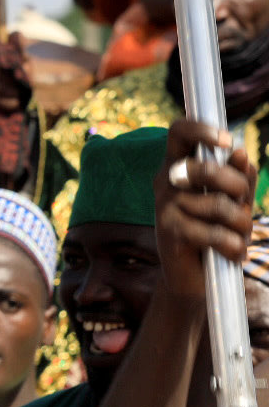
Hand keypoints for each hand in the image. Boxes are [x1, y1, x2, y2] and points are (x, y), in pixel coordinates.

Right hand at [0, 31, 32, 116]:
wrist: (19, 96)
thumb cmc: (20, 72)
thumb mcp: (24, 58)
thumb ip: (21, 47)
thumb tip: (16, 34)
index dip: (1, 55)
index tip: (15, 59)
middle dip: (9, 75)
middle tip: (21, 78)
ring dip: (9, 89)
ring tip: (20, 92)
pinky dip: (6, 101)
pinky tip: (16, 101)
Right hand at [153, 118, 256, 301]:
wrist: (195, 276)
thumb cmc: (215, 230)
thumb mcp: (234, 200)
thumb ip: (239, 175)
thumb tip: (239, 152)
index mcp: (179, 165)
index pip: (179, 132)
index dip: (201, 129)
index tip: (226, 140)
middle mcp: (166, 181)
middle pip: (207, 168)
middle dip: (237, 186)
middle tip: (242, 202)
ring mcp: (164, 206)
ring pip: (219, 205)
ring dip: (242, 224)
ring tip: (239, 236)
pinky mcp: (169, 232)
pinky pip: (215, 233)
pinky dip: (234, 246)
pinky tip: (232, 252)